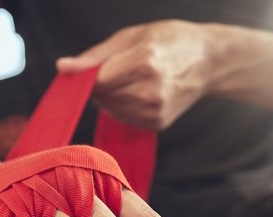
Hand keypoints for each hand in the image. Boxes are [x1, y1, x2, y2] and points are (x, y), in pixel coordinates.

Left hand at [57, 20, 215, 129]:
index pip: (97, 82)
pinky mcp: (157, 123)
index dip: (86, 77)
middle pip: (102, 97)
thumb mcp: (131, 36)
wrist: (209, 61)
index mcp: (144, 63)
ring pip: (109, 109)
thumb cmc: (170, 41)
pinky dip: (123, 106)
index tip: (85, 71)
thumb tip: (62, 68)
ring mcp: (155, 110)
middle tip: (121, 67)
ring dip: (111, 96)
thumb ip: (94, 57)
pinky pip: (123, 118)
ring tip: (133, 78)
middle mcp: (150, 91)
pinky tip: (140, 92)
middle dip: (101, 84)